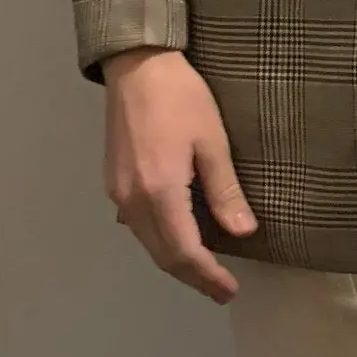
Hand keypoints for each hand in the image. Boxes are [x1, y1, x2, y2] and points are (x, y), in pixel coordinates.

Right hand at [100, 48, 257, 301]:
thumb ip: (225, 191)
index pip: (185, 251)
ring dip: (176, 261)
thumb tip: (243, 232)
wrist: (137, 65)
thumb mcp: (212, 142)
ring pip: (147, 243)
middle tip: (220, 291)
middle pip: (162, 255)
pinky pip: (138, 225)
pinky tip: (182, 236)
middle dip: (192, 276)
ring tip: (205, 270)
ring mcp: (118, 192)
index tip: (229, 290)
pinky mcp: (114, 181)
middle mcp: (132, 199)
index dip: (208, 276)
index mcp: (159, 192)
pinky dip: (161, 240)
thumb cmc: (181, 97)